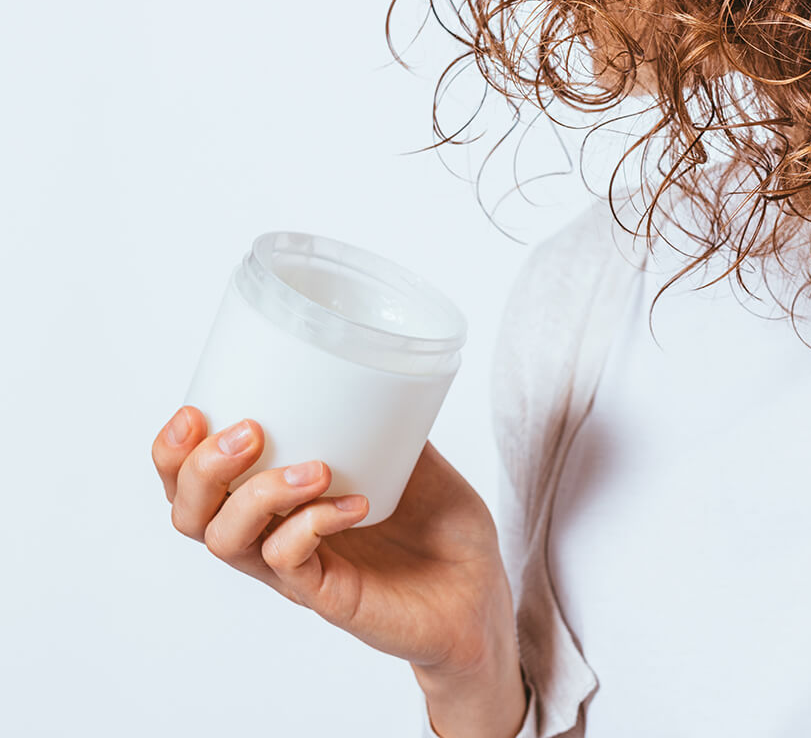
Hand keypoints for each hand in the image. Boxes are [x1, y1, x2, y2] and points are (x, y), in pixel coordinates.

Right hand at [150, 407, 527, 737]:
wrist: (483, 590)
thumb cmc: (441, 528)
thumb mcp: (409, 458)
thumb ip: (384, 420)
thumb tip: (374, 367)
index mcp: (276, 504)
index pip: (194, 484)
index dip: (173, 453)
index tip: (194, 411)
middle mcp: (273, 539)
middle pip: (191, 515)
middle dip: (201, 469)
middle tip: (250, 432)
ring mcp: (298, 573)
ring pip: (229, 542)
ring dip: (257, 493)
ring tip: (314, 467)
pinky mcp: (329, 598)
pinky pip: (289, 564)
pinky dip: (312, 524)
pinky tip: (353, 505)